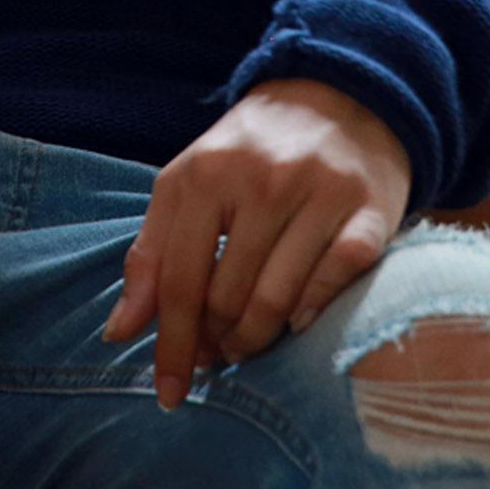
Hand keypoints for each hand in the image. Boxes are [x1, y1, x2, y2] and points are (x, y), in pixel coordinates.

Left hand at [98, 76, 412, 408]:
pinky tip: (296, 320)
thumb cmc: (250, 152)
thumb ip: (150, 254)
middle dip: (216, 342)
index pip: (179, 280)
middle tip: (215, 354)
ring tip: (246, 345)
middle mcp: (264, 180)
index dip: (170, 344)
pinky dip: (310, 313)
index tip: (168, 393)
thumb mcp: (188, 184)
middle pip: (228, 298)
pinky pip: (334, 283)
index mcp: (207, 172)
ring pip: (278, 300)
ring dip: (257, 340)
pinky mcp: (371, 211)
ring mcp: (321, 194)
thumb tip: (118, 333)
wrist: (340, 96)